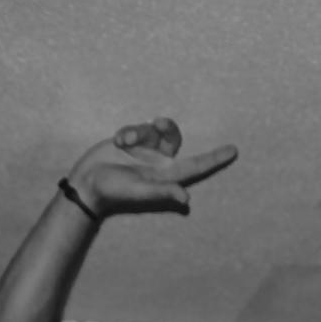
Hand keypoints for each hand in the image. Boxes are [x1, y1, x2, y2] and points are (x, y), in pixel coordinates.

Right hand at [63, 117, 238, 217]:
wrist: (86, 183)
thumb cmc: (113, 191)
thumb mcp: (139, 191)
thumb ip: (163, 192)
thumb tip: (186, 199)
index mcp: (166, 176)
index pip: (197, 166)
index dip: (215, 159)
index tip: (234, 151)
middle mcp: (158, 162)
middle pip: (175, 138)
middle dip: (168, 127)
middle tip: (157, 122)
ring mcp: (143, 151)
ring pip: (152, 130)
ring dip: (139, 132)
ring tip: (123, 141)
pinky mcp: (129, 142)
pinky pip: (137, 129)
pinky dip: (128, 132)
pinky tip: (117, 140)